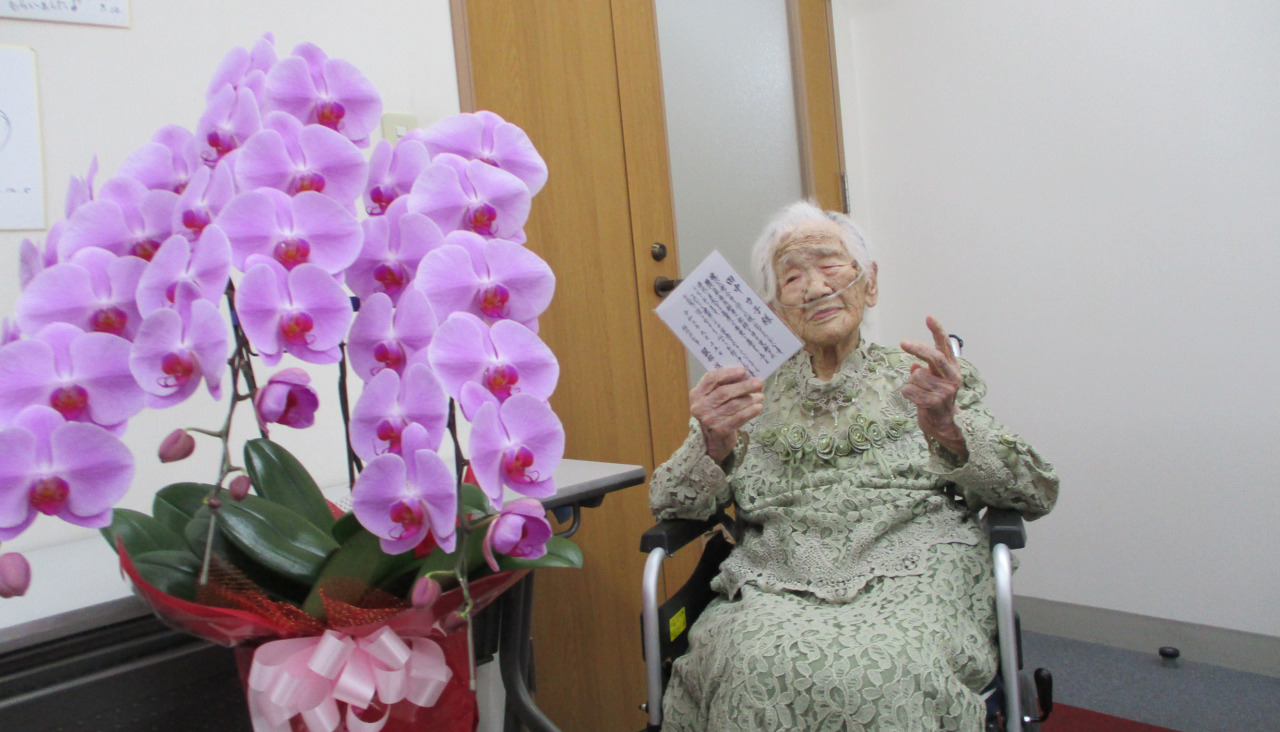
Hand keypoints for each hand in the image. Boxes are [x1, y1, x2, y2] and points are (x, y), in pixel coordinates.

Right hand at [690, 367, 763, 463]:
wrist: (712, 439)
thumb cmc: (715, 412)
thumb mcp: (711, 398)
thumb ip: (722, 385)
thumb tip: (745, 375)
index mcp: (696, 394)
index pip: (711, 378)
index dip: (728, 373)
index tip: (743, 371)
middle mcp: (700, 407)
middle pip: (724, 392)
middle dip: (743, 386)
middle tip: (758, 383)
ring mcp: (709, 419)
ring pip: (733, 405)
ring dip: (750, 399)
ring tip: (760, 396)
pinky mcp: (720, 430)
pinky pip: (738, 418)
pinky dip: (750, 411)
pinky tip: (758, 407)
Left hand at [900, 316, 967, 459]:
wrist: (942, 425)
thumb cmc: (935, 398)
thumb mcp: (933, 380)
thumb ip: (926, 369)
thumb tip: (915, 366)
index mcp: (952, 368)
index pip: (945, 346)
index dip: (937, 331)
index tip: (929, 317)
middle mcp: (952, 378)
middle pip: (934, 357)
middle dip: (918, 348)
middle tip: (903, 342)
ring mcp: (945, 391)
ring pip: (917, 376)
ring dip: (911, 382)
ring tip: (919, 391)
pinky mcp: (936, 403)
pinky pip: (911, 390)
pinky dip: (907, 393)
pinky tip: (916, 400)